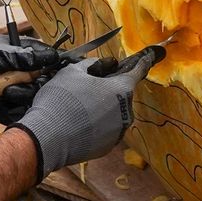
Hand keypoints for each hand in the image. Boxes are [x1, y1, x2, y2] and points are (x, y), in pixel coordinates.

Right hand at [16, 52, 160, 174]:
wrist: (46, 139)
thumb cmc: (60, 100)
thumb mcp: (73, 71)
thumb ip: (93, 65)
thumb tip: (105, 66)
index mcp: (121, 90)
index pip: (138, 70)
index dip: (144, 60)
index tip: (155, 53)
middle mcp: (126, 112)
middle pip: (122, 93)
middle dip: (110, 87)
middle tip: (89, 84)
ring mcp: (117, 132)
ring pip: (114, 113)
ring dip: (102, 106)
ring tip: (78, 105)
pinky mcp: (106, 147)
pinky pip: (105, 129)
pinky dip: (96, 124)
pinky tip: (78, 121)